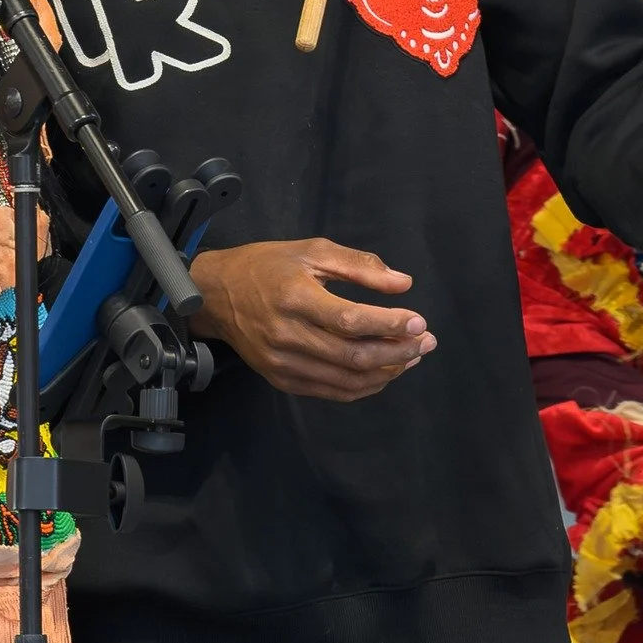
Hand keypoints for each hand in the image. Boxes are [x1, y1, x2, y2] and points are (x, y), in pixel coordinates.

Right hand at [190, 239, 436, 400]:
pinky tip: (383, 372)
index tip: (419, 322)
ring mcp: (283, 363)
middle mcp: (288, 336)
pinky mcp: (282, 379)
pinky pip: (331, 392)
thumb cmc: (267, 265)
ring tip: (411, 357)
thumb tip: (403, 284)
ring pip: (346, 379)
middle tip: (426, 342)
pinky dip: (363, 386)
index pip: (351, 320)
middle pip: (353, 356)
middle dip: (398, 352)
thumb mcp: (311, 250)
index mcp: (296, 298)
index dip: (389, 325)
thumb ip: (358, 265)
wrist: (216, 294)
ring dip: (386, 372)